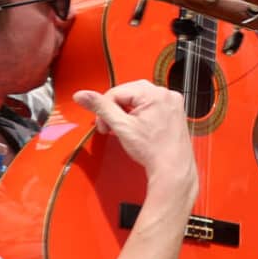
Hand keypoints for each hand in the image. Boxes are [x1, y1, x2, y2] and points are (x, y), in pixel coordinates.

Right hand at [74, 81, 195, 193]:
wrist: (172, 167)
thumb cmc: (153, 150)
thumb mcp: (121, 126)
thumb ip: (100, 108)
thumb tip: (83, 95)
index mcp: (155, 94)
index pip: (117, 91)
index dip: (105, 108)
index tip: (103, 124)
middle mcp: (167, 95)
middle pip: (129, 93)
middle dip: (115, 110)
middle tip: (110, 127)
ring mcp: (172, 103)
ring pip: (139, 100)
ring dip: (127, 113)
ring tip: (124, 129)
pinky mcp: (175, 112)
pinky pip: (151, 106)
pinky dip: (140, 115)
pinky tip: (137, 128)